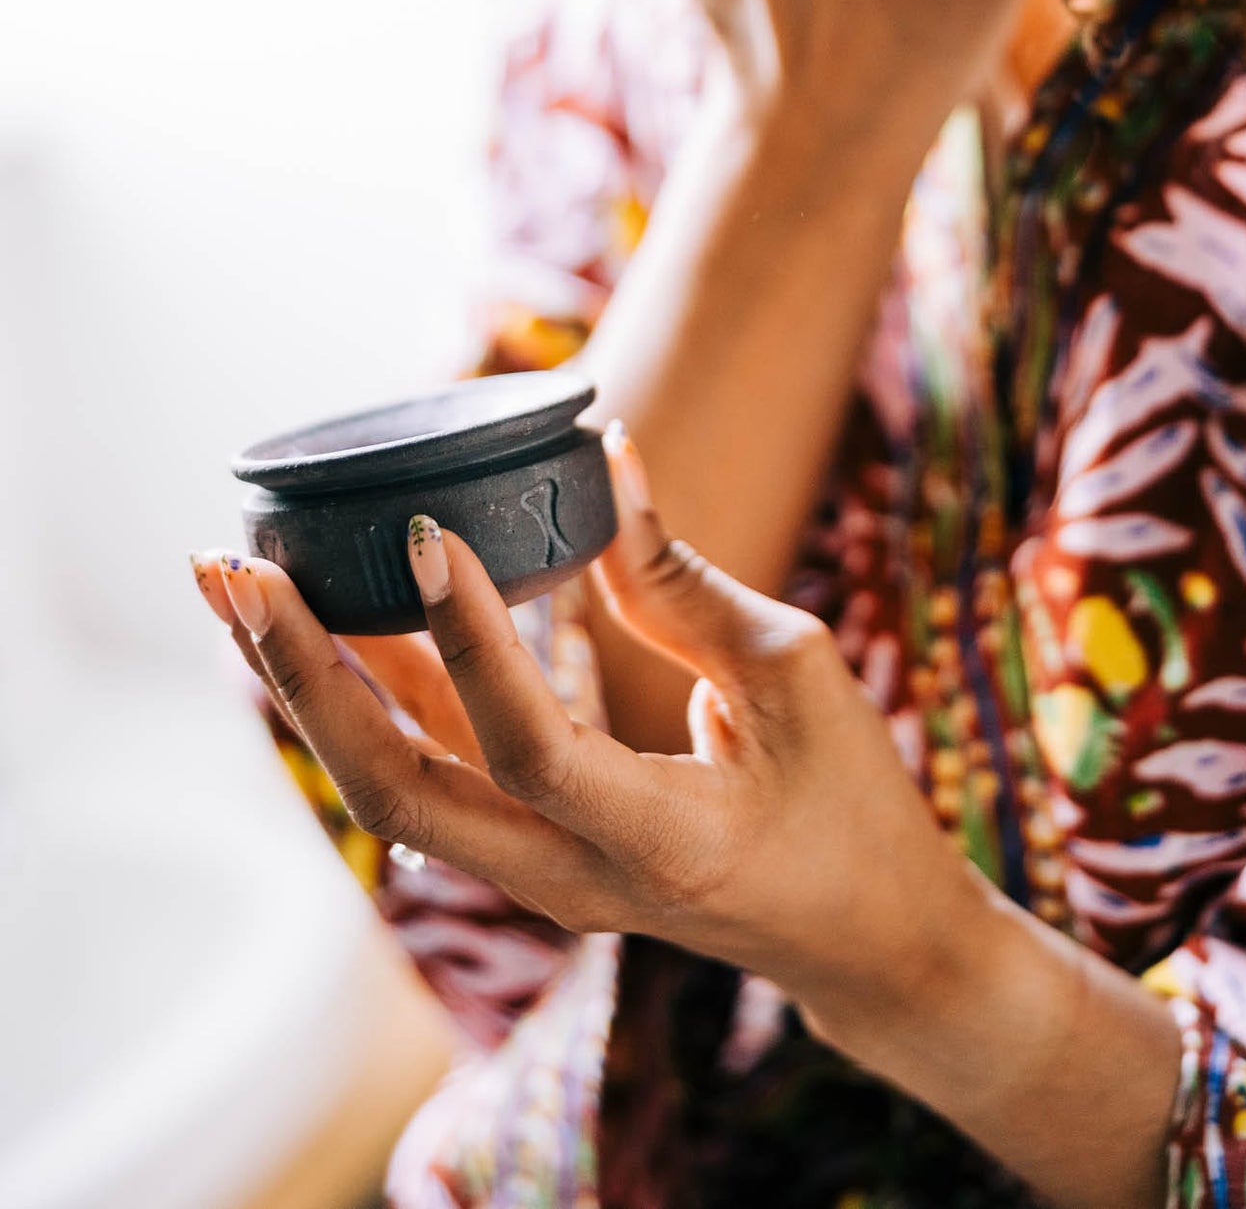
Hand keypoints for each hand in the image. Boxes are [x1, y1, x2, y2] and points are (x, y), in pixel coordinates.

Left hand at [193, 430, 987, 1068]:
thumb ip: (684, 585)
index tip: (420, 530)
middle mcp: (570, 877)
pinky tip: (320, 613)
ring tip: (232, 578)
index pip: (528, 746)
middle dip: (303, 677)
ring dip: (306, 682)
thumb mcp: (794, 677)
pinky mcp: (527, 845)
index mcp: (658, 840)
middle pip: (396, 792)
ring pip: (388, 784)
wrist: (857, 942)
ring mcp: (536, 872)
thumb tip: (606, 458)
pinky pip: (427, 768)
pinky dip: (368, 690)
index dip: (466, 640)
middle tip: (239, 566)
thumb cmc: (848, 802)